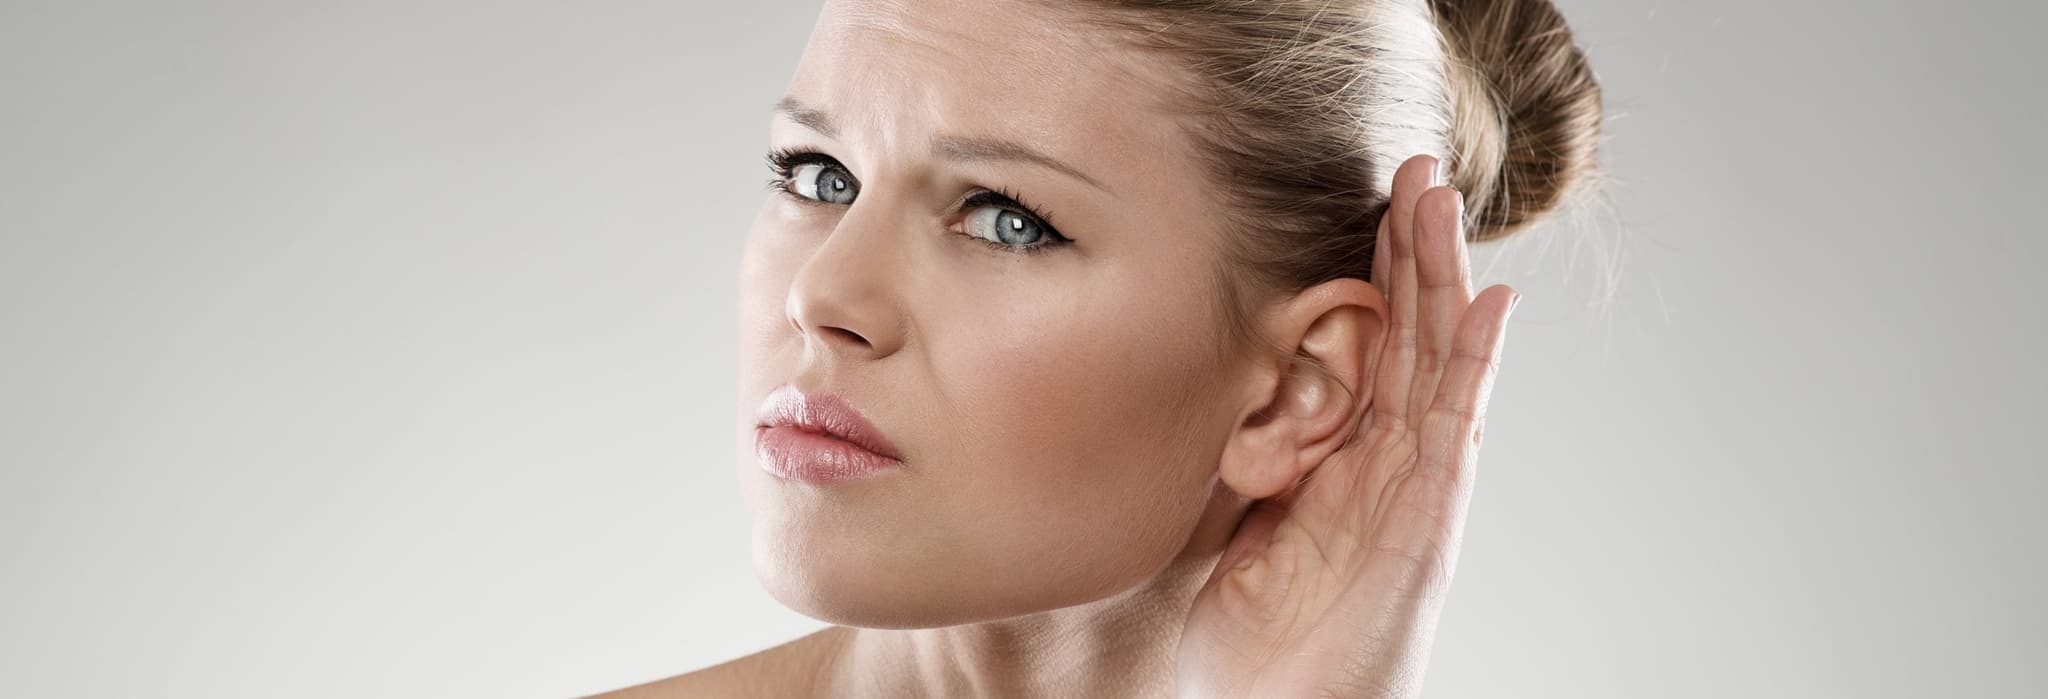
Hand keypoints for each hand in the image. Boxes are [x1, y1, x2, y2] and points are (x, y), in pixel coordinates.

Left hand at [1176, 153, 1521, 697]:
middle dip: (1414, 251)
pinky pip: (1456, 431)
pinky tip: (1489, 305)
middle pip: (1413, 337)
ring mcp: (1416, 493)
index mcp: (1343, 462)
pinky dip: (1476, 366)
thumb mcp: (1236, 524)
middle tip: (1414, 166)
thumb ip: (1249, 457)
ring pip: (1440, 363)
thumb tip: (1219, 390)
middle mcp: (1389, 467)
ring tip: (1444, 202)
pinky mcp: (1428, 526)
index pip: (1369, 347)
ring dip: (1445, 279)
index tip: (1365, 198)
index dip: (1372, 272)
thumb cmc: (1252, 647)